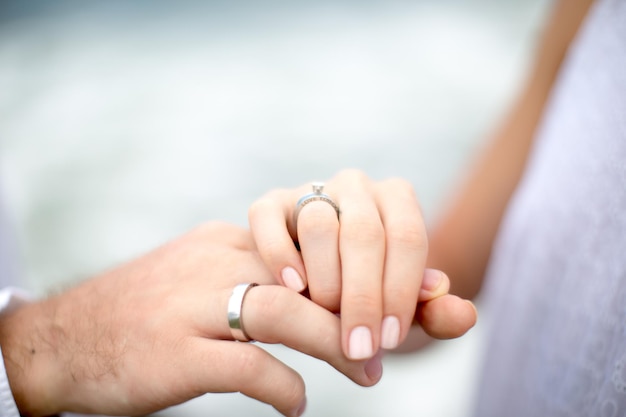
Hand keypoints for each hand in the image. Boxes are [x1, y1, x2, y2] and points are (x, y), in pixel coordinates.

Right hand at [0, 222, 382, 416]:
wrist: (62, 339)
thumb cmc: (148, 311)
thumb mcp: (203, 274)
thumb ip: (256, 274)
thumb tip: (316, 291)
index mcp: (228, 241)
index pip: (311, 241)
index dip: (362, 266)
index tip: (404, 292)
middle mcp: (215, 261)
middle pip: (307, 272)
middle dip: (361, 304)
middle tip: (395, 340)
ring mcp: (193, 305)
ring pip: (284, 312)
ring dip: (335, 344)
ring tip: (369, 373)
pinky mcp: (174, 351)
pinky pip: (244, 365)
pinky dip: (282, 386)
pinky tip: (297, 403)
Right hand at [249, 170, 476, 359]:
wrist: (315, 275)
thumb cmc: (366, 291)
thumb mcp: (399, 305)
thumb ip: (432, 311)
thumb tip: (464, 315)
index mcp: (397, 200)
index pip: (408, 237)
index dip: (402, 291)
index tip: (389, 340)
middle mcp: (357, 187)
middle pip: (365, 233)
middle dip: (363, 296)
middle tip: (359, 344)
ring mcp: (312, 190)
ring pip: (319, 223)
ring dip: (324, 276)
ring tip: (325, 315)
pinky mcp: (271, 203)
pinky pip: (269, 217)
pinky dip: (279, 252)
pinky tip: (292, 286)